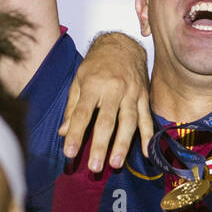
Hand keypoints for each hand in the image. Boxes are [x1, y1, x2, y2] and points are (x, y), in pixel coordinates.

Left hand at [60, 32, 151, 171]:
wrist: (122, 44)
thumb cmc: (97, 64)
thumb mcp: (78, 80)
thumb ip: (72, 107)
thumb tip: (64, 133)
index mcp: (93, 84)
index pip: (82, 113)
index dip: (76, 134)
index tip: (70, 153)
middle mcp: (113, 89)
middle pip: (107, 120)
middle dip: (101, 145)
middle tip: (95, 167)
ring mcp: (131, 93)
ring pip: (129, 121)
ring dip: (123, 144)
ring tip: (116, 164)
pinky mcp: (144, 96)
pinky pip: (147, 118)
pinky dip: (147, 136)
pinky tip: (147, 154)